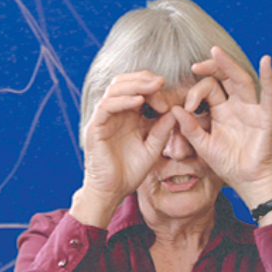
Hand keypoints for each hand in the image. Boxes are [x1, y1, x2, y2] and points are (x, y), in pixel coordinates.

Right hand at [73, 69, 168, 223]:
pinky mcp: (95, 128)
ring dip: (135, 85)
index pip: (135, 90)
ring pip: (114, 90)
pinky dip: (123, 101)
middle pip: (123, 83)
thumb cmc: (129, 173)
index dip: (151, 87)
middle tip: (162, 82)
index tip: (168, 94)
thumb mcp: (152, 149)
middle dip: (143, 79)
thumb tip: (176, 111)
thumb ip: (162, 131)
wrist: (111, 193)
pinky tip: (139, 101)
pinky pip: (106, 106)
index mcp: (125, 116)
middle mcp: (112, 114)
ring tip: (153, 86)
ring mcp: (102, 120)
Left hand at [175, 51, 271, 199]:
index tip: (187, 106)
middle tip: (195, 64)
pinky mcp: (266, 117)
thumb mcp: (203, 145)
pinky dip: (270, 78)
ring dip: (230, 66)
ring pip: (242, 81)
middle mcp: (237, 105)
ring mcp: (252, 109)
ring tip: (216, 52)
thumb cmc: (227, 164)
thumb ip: (189, 128)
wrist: (247, 182)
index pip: (209, 89)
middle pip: (225, 77)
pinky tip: (266, 62)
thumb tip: (174, 109)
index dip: (195, 92)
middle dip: (212, 67)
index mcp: (222, 110)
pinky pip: (270, 95)